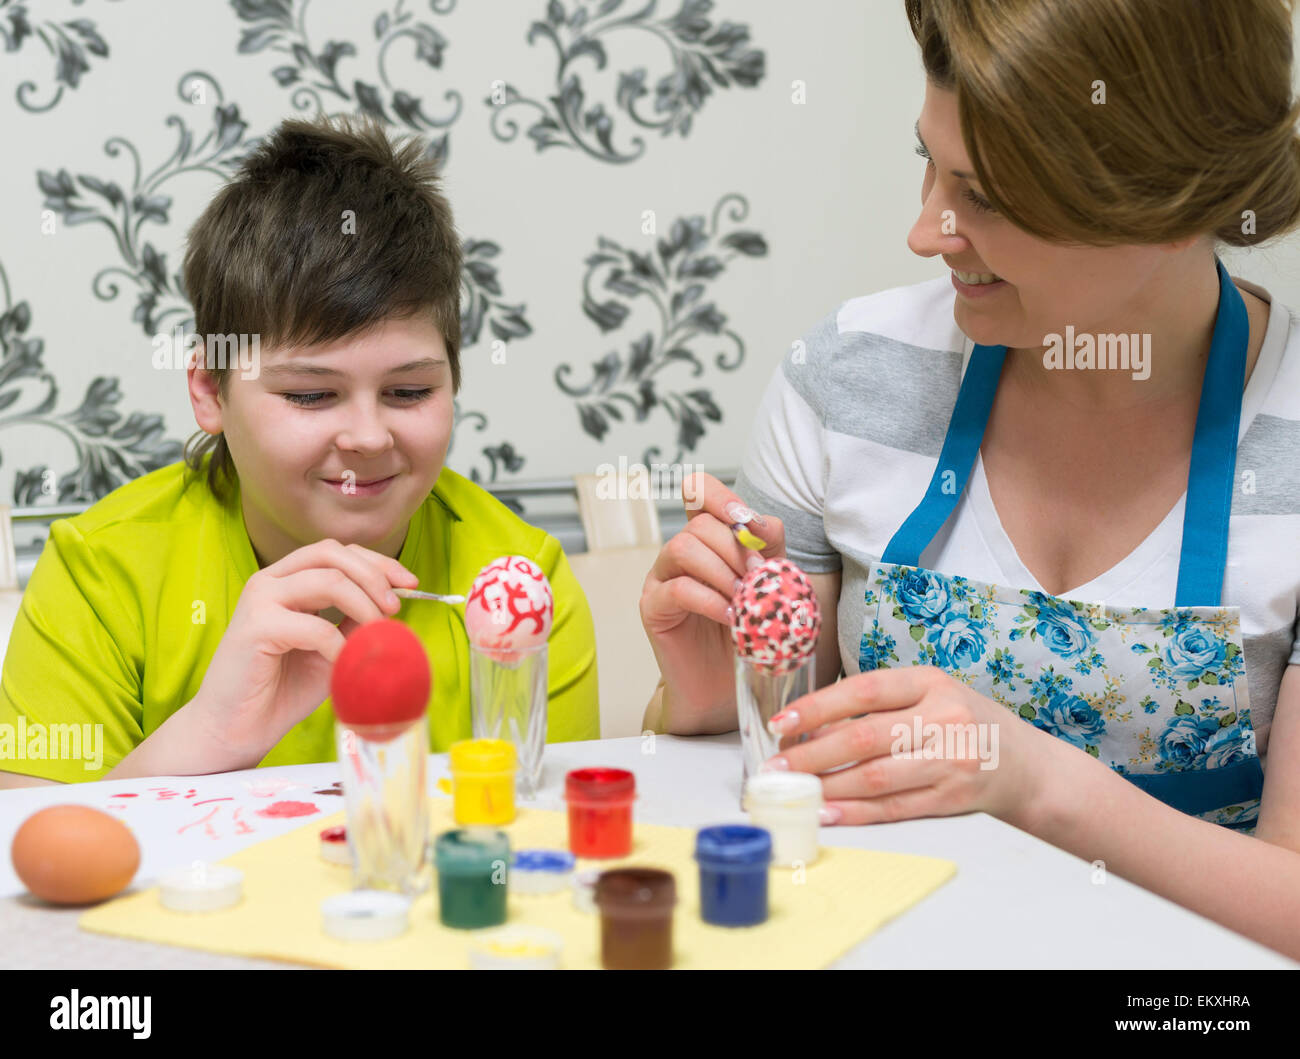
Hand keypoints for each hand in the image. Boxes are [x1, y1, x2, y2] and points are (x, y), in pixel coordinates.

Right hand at [190, 539, 419, 763]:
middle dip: (375, 574)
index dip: (378, 562)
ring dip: (365, 605)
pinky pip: (316, 627)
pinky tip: (346, 664)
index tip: (410, 584)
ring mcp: (259, 600)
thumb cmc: (281, 690)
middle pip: (332, 553)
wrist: (235, 729)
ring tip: (378, 633)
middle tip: (396, 606)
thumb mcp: (330, 647)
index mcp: (286, 580)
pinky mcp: (255, 628)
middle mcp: (270, 581)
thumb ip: (353, 621)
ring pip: (329, 580)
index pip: (337, 552)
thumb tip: (394, 603)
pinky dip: (342, 645)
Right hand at [639, 472, 785, 729]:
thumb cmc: (749, 633)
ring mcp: (662, 578)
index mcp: (708, 540)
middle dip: (736, 549)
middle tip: (760, 579)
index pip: (699, 493)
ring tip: (744, 600)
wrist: (728, 687)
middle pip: (700, 524)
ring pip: (683, 547)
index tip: (745, 521)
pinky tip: (730, 618)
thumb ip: (769, 549)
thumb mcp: (770, 584)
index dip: (719, 496)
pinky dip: (710, 600)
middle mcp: (680, 553)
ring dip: (723, 572)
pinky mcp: (653, 608)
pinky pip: (677, 589)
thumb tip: (761, 521)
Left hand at [763, 665, 1055, 826]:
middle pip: (864, 737)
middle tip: (776, 766)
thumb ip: (879, 706)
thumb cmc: (964, 723)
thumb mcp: (929, 696)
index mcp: (931, 682)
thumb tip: (812, 727)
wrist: (1026, 765)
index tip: (781, 723)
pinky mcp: (952, 798)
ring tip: (794, 790)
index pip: (863, 690)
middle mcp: (943, 718)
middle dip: (811, 754)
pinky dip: (856, 812)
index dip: (817, 707)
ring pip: (875, 776)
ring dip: (827, 786)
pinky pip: (894, 807)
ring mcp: (950, 760)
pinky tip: (827, 812)